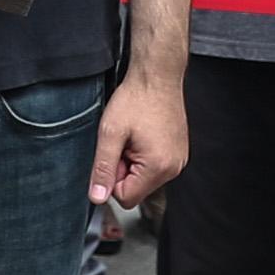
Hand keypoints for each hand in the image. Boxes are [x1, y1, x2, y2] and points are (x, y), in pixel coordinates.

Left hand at [87, 73, 186, 207]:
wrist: (157, 76)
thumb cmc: (136, 99)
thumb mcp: (110, 134)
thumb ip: (102, 168)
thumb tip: (96, 197)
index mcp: (158, 167)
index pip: (126, 198)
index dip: (112, 178)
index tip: (115, 153)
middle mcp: (173, 168)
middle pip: (136, 189)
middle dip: (123, 169)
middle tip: (123, 142)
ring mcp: (178, 161)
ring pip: (144, 178)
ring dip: (132, 162)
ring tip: (134, 137)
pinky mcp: (178, 153)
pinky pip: (154, 167)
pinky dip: (143, 155)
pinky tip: (143, 135)